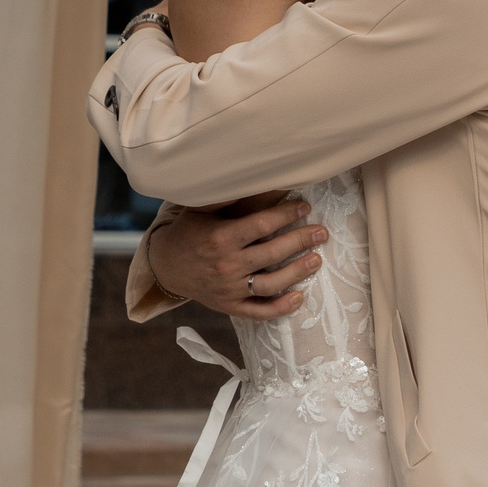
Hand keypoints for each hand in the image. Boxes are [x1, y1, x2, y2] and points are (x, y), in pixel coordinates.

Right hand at [146, 196, 329, 320]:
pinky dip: (281, 308)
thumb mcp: (201, 209)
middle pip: (273, 252)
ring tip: (316, 259)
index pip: (262, 224)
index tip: (304, 207)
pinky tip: (300, 297)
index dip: (287, 214)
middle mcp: (227, 264)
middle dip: (301, 240)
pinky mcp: (230, 306)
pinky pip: (259, 311)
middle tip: (321, 233)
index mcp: (221, 237)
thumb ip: (228, 197)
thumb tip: (258, 175)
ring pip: (272, 283)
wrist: (165, 267)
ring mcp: (230, 289)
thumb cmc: (188, 232)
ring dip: (298, 272)